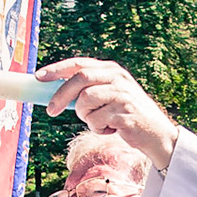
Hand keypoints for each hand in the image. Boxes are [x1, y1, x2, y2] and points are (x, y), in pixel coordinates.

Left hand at [36, 57, 179, 169]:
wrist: (156, 133)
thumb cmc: (127, 116)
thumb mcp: (110, 95)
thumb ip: (89, 89)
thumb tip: (55, 93)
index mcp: (112, 70)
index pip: (79, 64)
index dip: (57, 69)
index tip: (39, 77)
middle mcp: (117, 78)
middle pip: (79, 79)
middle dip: (61, 96)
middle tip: (51, 111)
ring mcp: (122, 94)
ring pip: (85, 101)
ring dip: (85, 117)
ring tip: (99, 122)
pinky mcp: (124, 112)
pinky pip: (96, 120)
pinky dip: (98, 129)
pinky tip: (111, 129)